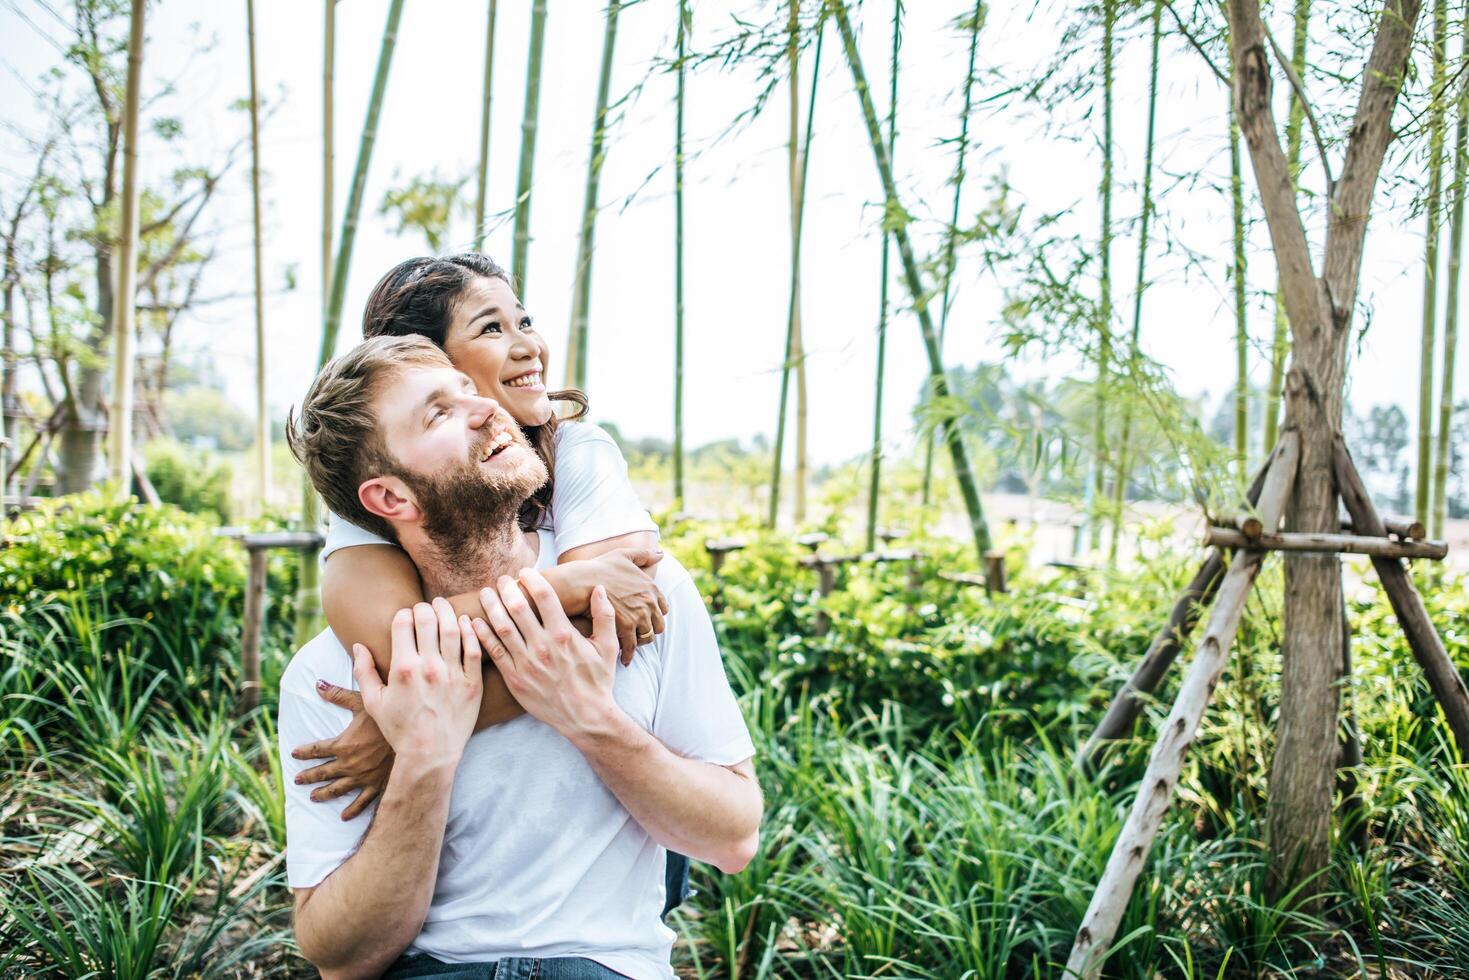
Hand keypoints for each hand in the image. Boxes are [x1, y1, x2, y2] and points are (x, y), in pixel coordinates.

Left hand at [291, 682, 394, 819]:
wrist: (414, 737)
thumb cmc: (388, 717)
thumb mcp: (362, 702)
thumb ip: (338, 695)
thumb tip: (317, 684)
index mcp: (343, 745)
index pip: (317, 750)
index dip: (304, 752)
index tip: (294, 754)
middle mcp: (349, 764)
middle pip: (323, 772)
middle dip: (308, 776)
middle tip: (297, 781)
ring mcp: (362, 777)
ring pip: (337, 789)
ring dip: (323, 793)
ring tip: (313, 797)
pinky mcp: (377, 785)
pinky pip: (362, 801)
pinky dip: (352, 810)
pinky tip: (344, 817)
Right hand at [353, 597, 483, 765]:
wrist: (430, 754)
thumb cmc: (399, 729)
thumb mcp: (373, 702)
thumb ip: (363, 671)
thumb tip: (358, 646)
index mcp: (403, 669)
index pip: (403, 623)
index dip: (403, 614)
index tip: (405, 616)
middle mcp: (429, 668)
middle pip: (428, 620)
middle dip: (424, 608)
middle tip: (425, 607)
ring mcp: (453, 674)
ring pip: (453, 629)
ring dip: (447, 612)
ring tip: (443, 605)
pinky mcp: (473, 683)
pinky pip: (474, 649)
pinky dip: (471, 631)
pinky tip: (465, 622)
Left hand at [472, 570, 620, 740]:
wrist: (585, 717)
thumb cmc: (597, 681)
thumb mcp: (607, 647)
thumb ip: (605, 616)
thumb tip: (599, 589)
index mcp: (564, 634)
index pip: (544, 597)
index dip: (532, 579)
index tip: (526, 571)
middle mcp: (543, 646)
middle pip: (518, 608)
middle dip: (507, 589)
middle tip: (502, 580)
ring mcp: (527, 663)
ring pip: (502, 627)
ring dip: (491, 606)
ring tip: (486, 593)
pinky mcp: (515, 679)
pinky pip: (494, 652)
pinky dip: (482, 635)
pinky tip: (474, 622)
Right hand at [589, 548, 668, 664]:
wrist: (582, 581)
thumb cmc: (600, 567)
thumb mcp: (624, 555)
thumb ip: (644, 555)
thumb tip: (661, 554)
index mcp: (651, 588)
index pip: (663, 608)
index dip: (654, 615)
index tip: (646, 619)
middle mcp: (649, 603)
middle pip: (658, 625)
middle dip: (649, 630)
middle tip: (638, 636)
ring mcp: (639, 616)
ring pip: (647, 637)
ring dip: (639, 642)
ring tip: (631, 647)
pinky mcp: (626, 628)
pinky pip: (632, 646)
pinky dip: (628, 654)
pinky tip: (623, 658)